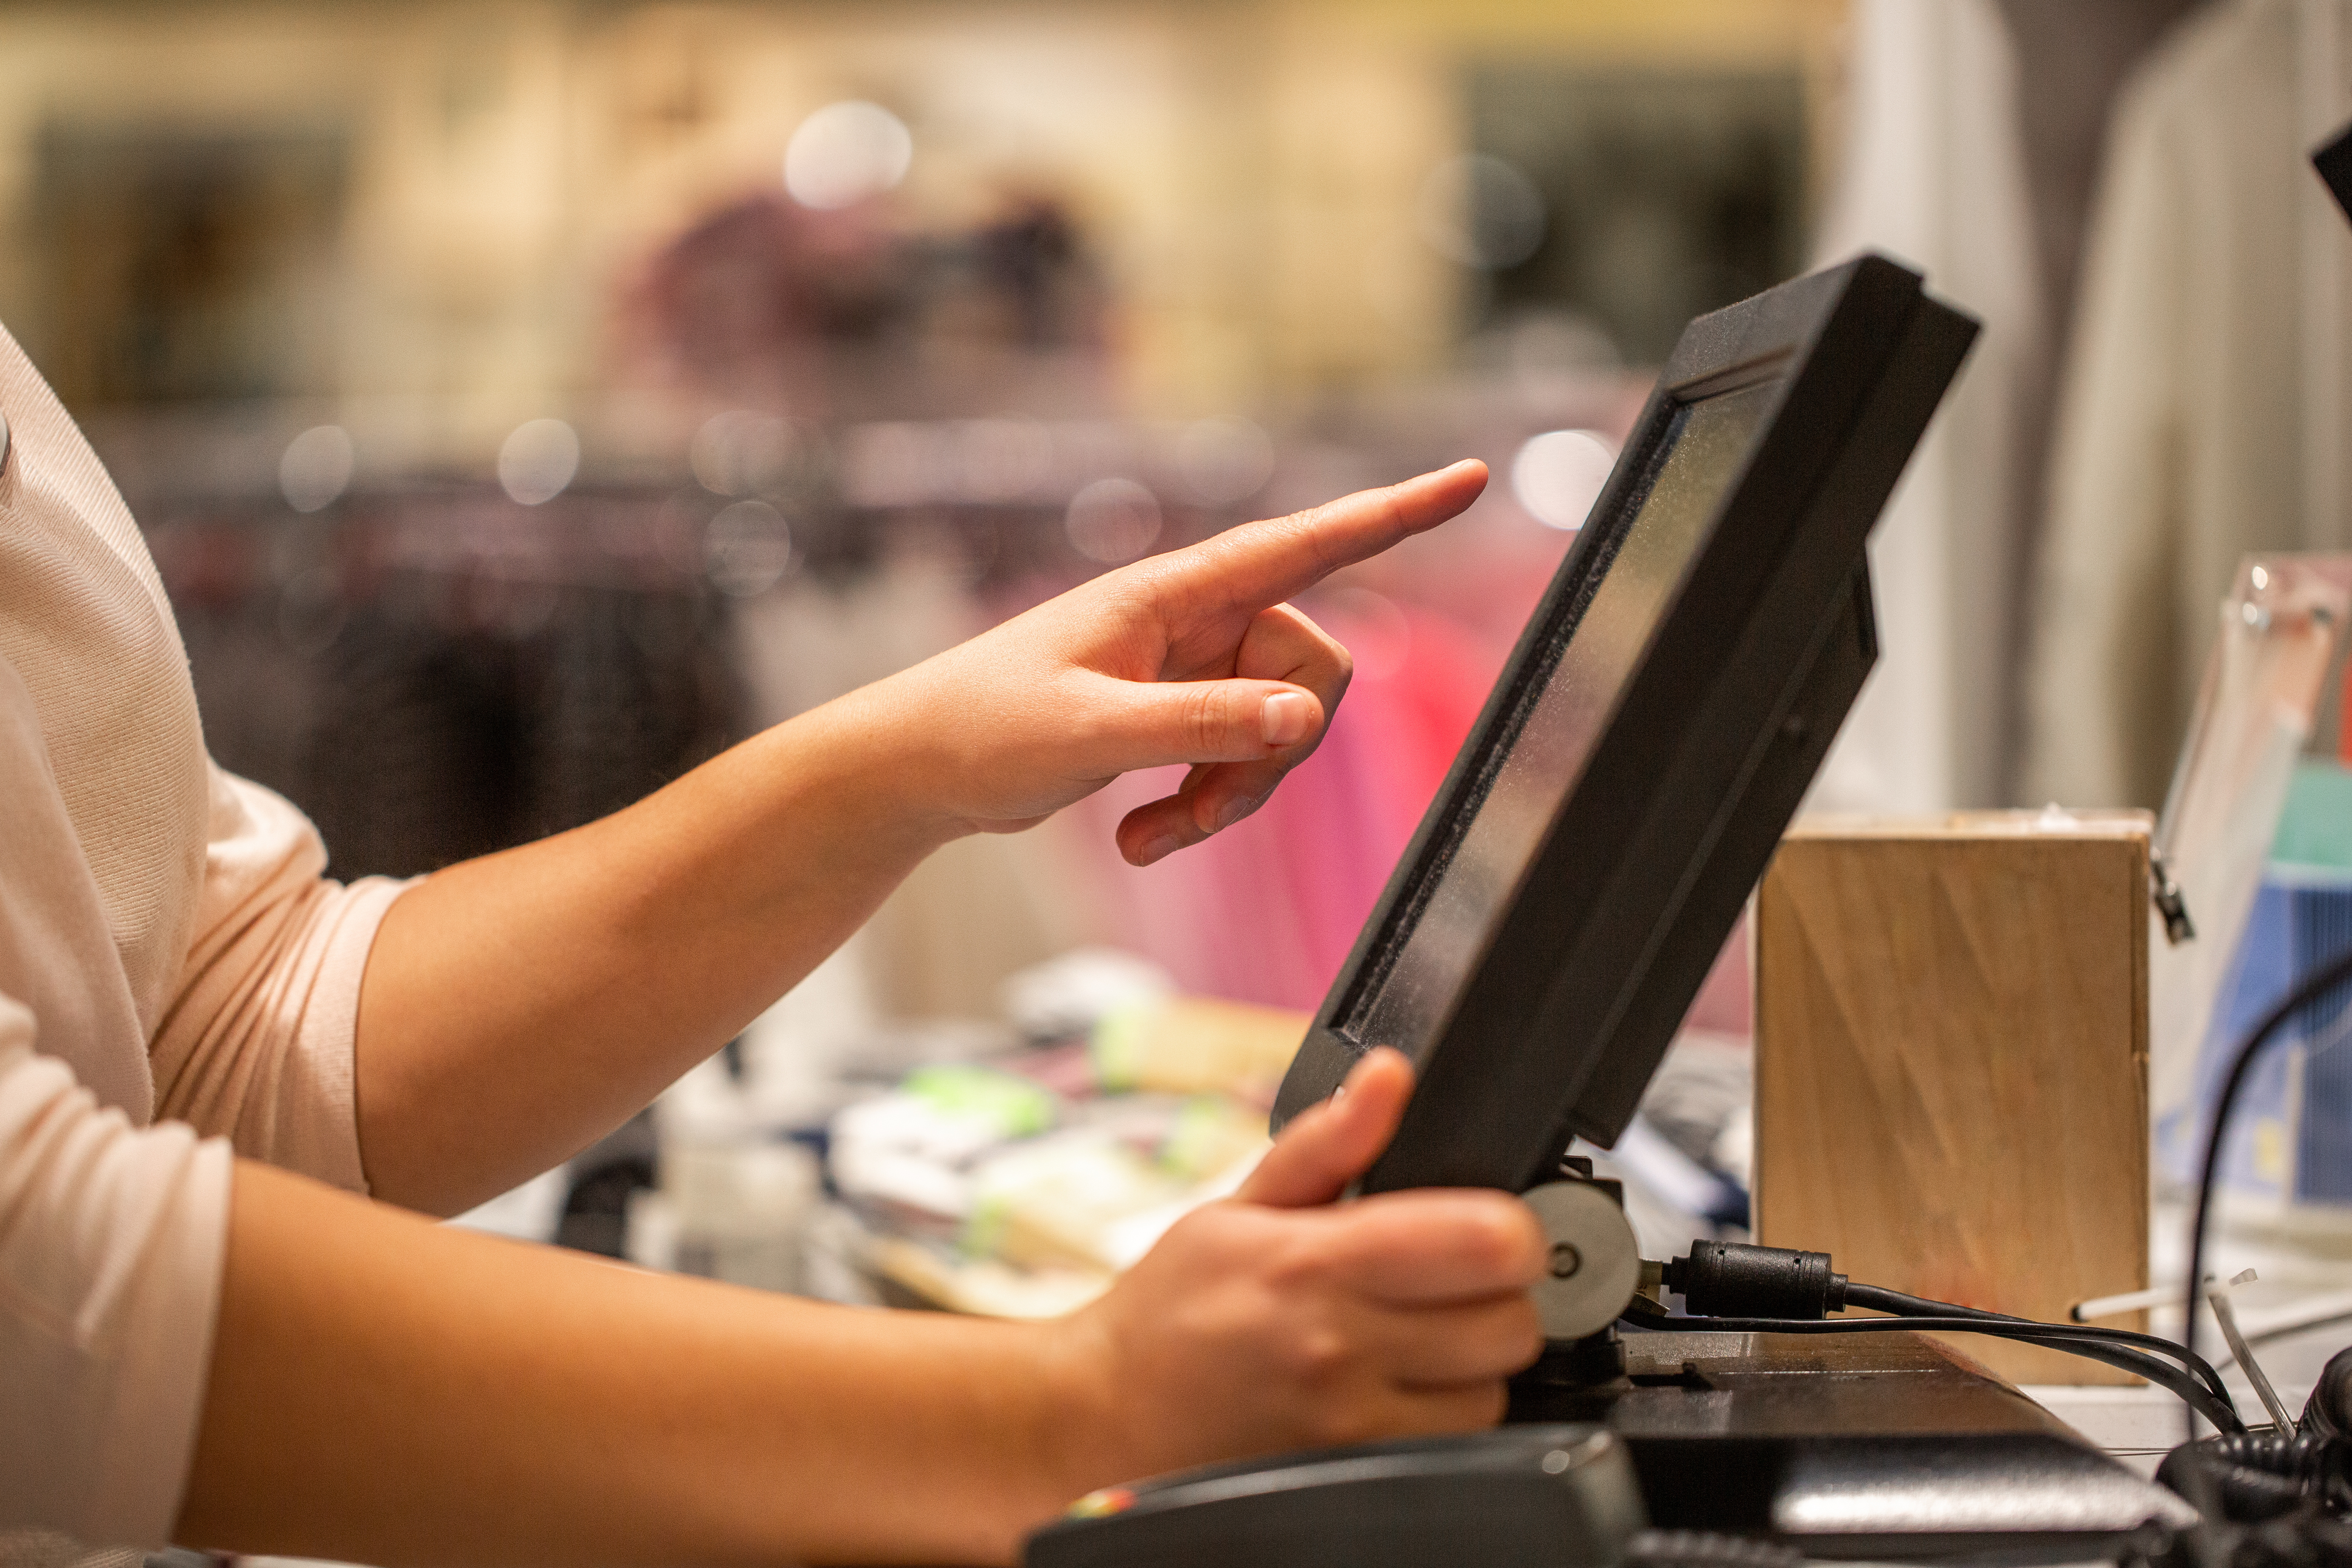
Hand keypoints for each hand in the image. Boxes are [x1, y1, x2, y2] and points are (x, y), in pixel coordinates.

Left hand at [887, 460, 1487, 863]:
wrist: (921, 767)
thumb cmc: (983, 727)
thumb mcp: (1089, 731)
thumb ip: (1197, 725)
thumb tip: (1297, 720)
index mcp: (1176, 593)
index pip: (1308, 541)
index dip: (1395, 512)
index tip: (1470, 480)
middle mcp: (1196, 621)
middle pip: (1310, 673)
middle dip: (1273, 755)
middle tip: (1200, 814)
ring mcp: (1191, 670)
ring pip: (1279, 733)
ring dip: (1232, 798)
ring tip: (1153, 835)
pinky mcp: (1177, 717)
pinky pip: (1237, 764)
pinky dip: (1202, 810)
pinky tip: (1141, 838)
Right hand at [1043, 1049, 1544, 1494]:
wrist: (1105, 1417)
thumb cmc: (1170, 1311)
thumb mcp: (1238, 1205)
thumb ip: (1328, 1140)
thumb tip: (1389, 1076)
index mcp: (1316, 1261)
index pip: (1487, 1241)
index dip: (1510, 1229)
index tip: (1489, 1225)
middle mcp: (1340, 1344)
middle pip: (1509, 1321)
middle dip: (1495, 1296)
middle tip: (1449, 1283)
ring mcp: (1351, 1421)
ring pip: (1493, 1391)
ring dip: (1472, 1364)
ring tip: (1414, 1339)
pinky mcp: (1357, 1472)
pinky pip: (1457, 1444)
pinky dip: (1445, 1417)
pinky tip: (1398, 1389)